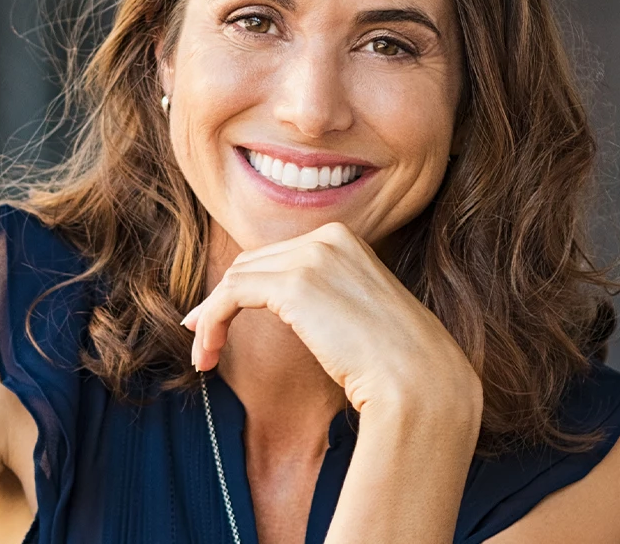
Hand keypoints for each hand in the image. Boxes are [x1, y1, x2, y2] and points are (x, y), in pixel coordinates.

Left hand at [180, 221, 480, 415]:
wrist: (418, 382)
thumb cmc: (395, 362)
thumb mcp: (358, 312)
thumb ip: (324, 297)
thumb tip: (285, 306)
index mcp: (345, 238)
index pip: (276, 256)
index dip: (242, 287)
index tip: (218, 319)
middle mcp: (327, 237)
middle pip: (252, 264)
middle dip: (220, 300)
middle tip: (202, 338)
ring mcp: (311, 256)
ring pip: (235, 279)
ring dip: (211, 318)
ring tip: (204, 356)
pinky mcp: (294, 284)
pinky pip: (231, 296)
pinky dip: (211, 322)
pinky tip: (207, 354)